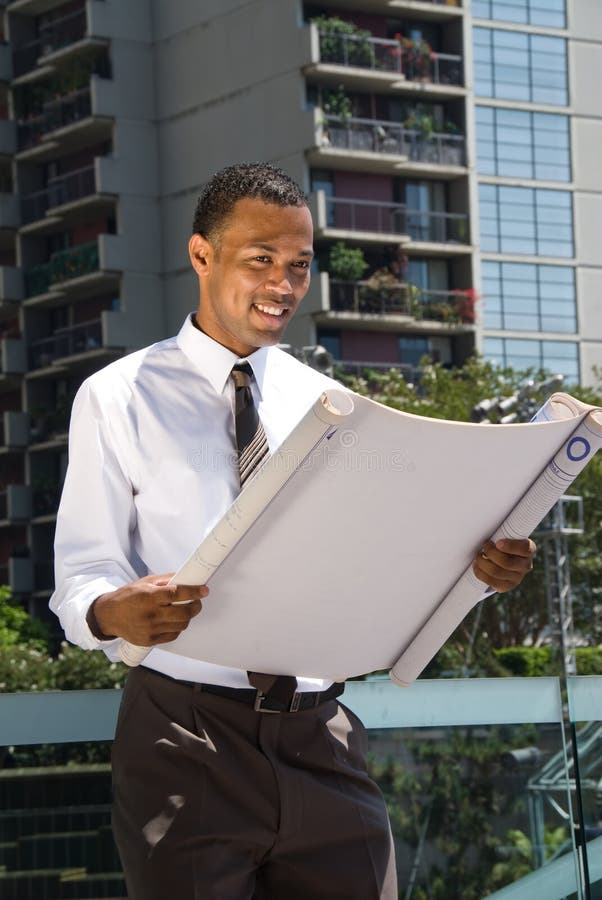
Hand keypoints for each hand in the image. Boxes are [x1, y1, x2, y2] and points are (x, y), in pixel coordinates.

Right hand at [90, 574, 207, 644]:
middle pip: (183, 613)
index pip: (177, 593)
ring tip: (185, 610)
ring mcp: (150, 629)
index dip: (194, 592)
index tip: (204, 590)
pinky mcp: (150, 641)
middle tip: (197, 601)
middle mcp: (150, 614)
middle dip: (195, 606)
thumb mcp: (144, 582)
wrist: (109, 616)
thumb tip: (185, 577)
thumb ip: (165, 580)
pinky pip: (173, 635)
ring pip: (181, 625)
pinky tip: (175, 621)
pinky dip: (177, 627)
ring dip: (187, 617)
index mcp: (149, 596)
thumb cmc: (127, 597)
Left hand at [472, 538, 535, 592]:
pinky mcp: (506, 586)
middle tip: (484, 546)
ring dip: (482, 562)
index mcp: (529, 550)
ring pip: (496, 572)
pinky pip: (491, 582)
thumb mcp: (507, 535)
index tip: (498, 542)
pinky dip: (480, 572)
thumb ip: (503, 532)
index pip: (525, 548)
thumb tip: (488, 526)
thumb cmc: (504, 543)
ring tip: (478, 555)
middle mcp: (526, 565)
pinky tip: (476, 565)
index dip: (510, 546)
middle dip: (491, 553)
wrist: (504, 559)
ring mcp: (517, 578)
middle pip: (506, 562)